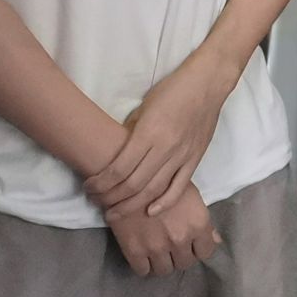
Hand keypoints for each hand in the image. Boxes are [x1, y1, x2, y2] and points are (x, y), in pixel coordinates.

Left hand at [87, 52, 233, 219]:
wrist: (208, 83)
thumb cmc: (172, 90)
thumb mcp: (143, 107)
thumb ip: (131, 134)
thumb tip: (118, 155)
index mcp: (148, 133)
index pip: (119, 168)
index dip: (100, 183)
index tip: (89, 186)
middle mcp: (165, 148)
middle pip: (133, 184)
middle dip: (110, 198)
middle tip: (96, 202)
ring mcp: (182, 156)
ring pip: (153, 190)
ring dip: (130, 205)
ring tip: (114, 212)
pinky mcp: (195, 159)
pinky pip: (179, 187)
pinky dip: (164, 203)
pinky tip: (149, 212)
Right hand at [110, 184, 221, 276]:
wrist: (128, 179)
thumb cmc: (163, 180)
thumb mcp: (190, 194)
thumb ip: (202, 219)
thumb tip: (215, 239)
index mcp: (198, 223)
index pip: (205, 252)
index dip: (198, 249)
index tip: (190, 245)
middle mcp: (181, 238)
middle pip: (185, 263)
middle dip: (179, 256)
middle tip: (171, 247)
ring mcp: (157, 247)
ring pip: (165, 270)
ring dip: (162, 262)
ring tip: (157, 252)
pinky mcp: (135, 252)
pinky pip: (143, 271)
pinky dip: (143, 266)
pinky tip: (142, 255)